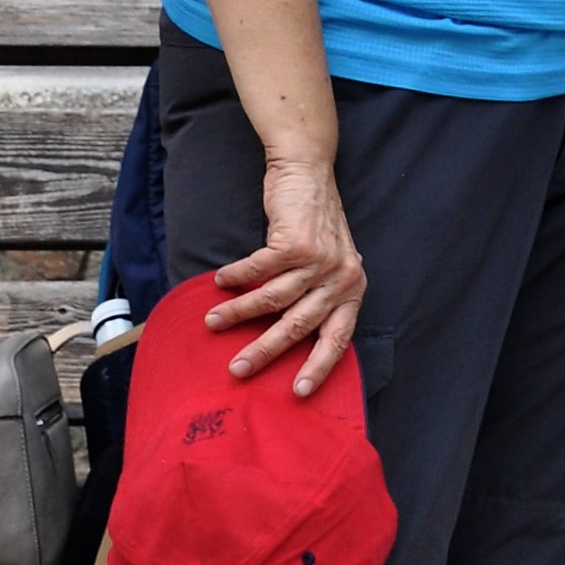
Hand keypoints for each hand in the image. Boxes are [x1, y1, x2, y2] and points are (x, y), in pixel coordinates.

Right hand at [204, 154, 365, 397]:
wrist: (308, 172)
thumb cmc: (314, 224)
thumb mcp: (329, 264)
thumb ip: (317, 296)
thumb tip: (286, 338)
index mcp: (352, 290)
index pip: (338, 338)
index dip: (319, 366)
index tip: (299, 392)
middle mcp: (341, 278)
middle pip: (299, 326)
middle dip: (265, 351)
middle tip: (238, 370)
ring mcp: (320, 261)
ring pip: (273, 299)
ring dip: (238, 313)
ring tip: (212, 322)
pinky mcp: (297, 243)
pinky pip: (259, 270)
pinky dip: (236, 278)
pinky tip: (219, 282)